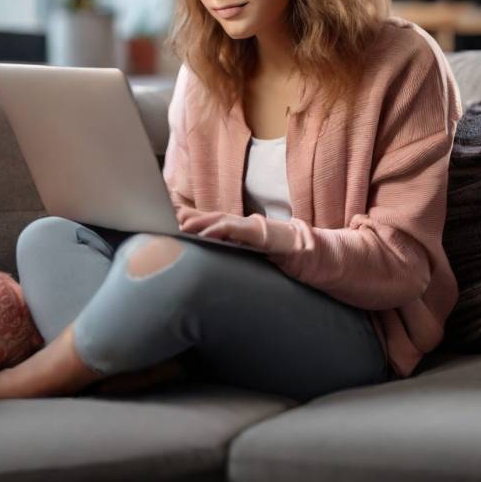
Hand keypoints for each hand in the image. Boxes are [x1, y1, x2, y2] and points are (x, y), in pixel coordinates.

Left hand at [176, 205, 310, 262]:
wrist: (315, 254)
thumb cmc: (283, 258)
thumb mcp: (253, 261)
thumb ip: (237, 258)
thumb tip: (215, 264)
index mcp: (240, 232)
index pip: (210, 222)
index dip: (190, 219)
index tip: (168, 220)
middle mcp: (244, 225)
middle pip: (211, 218)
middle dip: (188, 217)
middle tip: (165, 217)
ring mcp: (254, 228)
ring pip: (221, 221)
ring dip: (200, 223)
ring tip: (181, 226)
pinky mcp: (264, 234)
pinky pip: (240, 231)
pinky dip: (222, 230)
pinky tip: (207, 234)